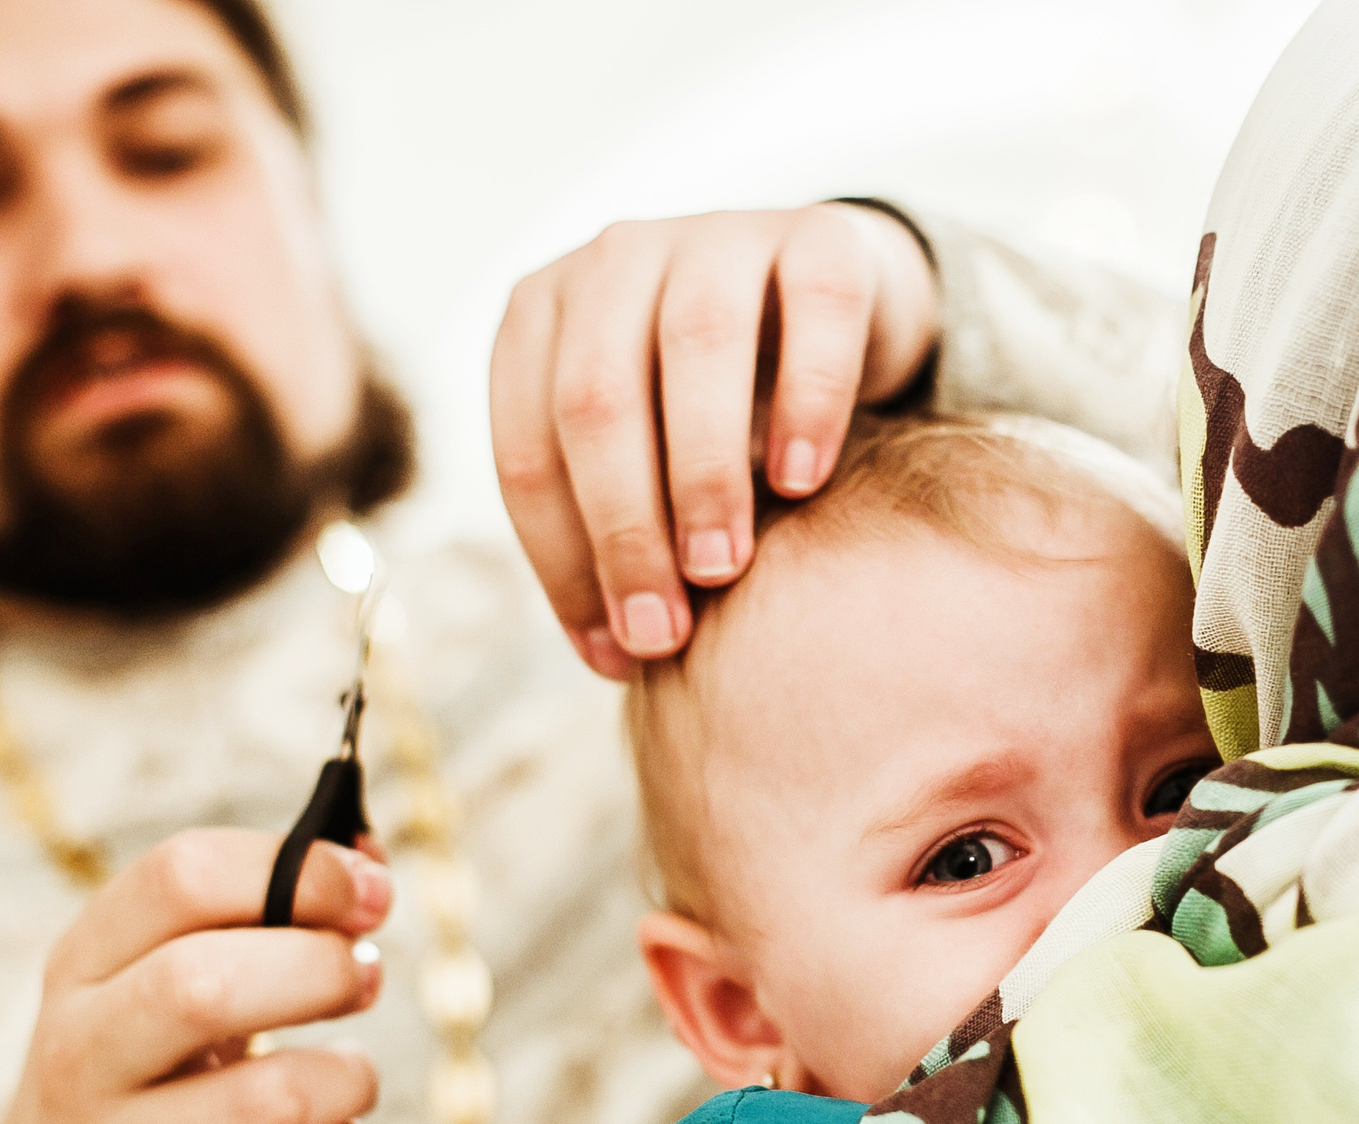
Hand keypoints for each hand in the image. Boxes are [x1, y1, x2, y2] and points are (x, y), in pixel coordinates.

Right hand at [0, 829, 389, 1123]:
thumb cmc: (137, 1096)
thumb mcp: (153, 994)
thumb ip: (254, 916)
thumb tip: (370, 849)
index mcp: (81, 971)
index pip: (179, 877)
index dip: (298, 869)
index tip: (366, 891)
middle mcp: (79, 1062)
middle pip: (205, 984)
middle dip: (322, 969)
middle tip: (362, 976)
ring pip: (279, 1102)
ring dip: (351, 1081)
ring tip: (342, 1081)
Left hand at [490, 202, 939, 677]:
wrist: (832, 307)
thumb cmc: (720, 410)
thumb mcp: (647, 457)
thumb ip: (618, 525)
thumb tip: (613, 656)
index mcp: (542, 315)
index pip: (527, 450)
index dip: (562, 563)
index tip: (619, 654)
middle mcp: (614, 259)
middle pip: (596, 398)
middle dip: (624, 528)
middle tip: (667, 627)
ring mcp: (716, 234)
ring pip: (695, 345)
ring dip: (702, 472)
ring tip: (723, 569)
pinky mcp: (819, 232)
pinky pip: (812, 310)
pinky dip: (807, 400)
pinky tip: (802, 480)